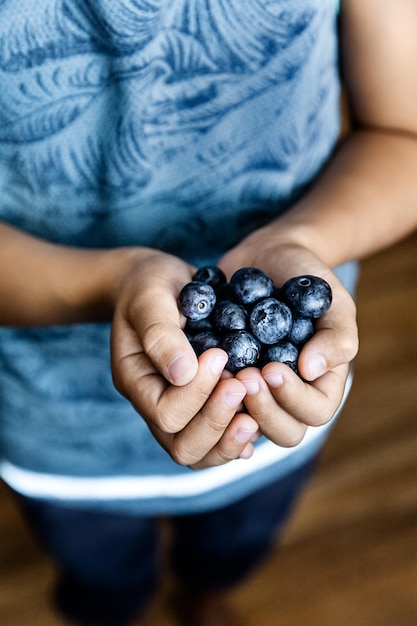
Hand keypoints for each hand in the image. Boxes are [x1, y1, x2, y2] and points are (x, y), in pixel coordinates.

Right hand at [110, 249, 258, 468]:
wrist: (157, 283)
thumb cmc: (149, 286)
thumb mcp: (149, 298)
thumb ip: (161, 333)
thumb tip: (183, 373)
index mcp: (136, 381)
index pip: (166, 413)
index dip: (197, 392)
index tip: (220, 354)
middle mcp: (154, 404)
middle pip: (182, 447)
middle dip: (217, 421)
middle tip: (243, 384)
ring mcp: (178, 410)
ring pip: (201, 454)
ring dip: (230, 438)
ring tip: (255, 413)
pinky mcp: (199, 406)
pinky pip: (216, 442)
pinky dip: (237, 438)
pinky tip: (256, 423)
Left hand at [218, 233, 357, 446]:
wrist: (268, 256)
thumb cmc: (308, 278)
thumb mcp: (334, 301)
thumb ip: (336, 337)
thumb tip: (312, 370)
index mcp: (322, 384)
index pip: (314, 412)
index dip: (293, 398)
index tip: (271, 368)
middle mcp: (289, 396)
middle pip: (283, 430)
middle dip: (263, 409)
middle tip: (244, 376)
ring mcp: (256, 390)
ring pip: (247, 424)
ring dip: (234, 406)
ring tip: (222, 373)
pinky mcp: (227, 378)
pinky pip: (216, 400)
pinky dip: (208, 391)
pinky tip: (198, 368)